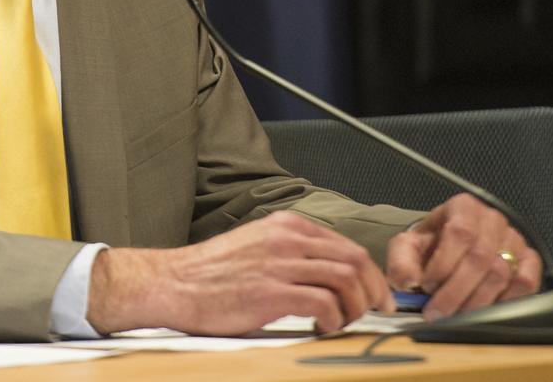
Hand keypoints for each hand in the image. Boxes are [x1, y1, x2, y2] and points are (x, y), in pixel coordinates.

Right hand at [87, 211, 394, 335]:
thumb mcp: (256, 244)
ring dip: (356, 305)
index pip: (345, 243)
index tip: (375, 290)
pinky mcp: (272, 293)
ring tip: (348, 321)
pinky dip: (335, 319)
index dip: (369, 270)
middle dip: (374, 287)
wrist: (175, 283)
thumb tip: (326, 272)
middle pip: (353, 258)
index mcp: (285, 225)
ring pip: (344, 279)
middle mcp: (286, 239)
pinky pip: (324, 303)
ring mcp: (280, 264)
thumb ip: (290, 251)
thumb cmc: (210, 272)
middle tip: (378, 308)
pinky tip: (326, 327)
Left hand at [386, 193, 541, 320]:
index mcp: (463, 207)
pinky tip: (485, 312)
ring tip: (455, 316)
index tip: (427, 286)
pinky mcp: (529, 260)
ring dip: (476, 302)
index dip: (444, 264)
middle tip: (438, 312)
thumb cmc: (431, 246)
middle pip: (480, 258)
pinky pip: (526, 282)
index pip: (460, 233)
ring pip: (502, 273)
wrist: (448, 250)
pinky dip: (506, 301)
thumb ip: (401, 261)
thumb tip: (408, 281)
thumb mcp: (407, 247)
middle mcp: (492, 219)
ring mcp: (514, 239)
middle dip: (456, 291)